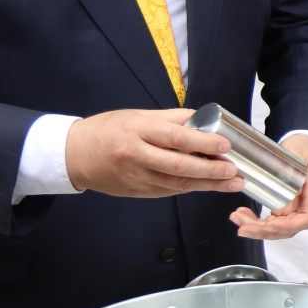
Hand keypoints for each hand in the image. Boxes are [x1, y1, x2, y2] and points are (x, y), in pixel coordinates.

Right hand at [65, 109, 243, 197]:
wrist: (74, 154)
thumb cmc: (108, 130)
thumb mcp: (139, 115)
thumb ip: (172, 119)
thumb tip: (205, 121)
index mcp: (139, 130)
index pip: (177, 138)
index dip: (204, 143)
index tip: (225, 145)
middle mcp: (137, 155)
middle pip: (179, 165)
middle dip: (211, 170)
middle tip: (234, 171)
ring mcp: (136, 177)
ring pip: (177, 183)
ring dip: (208, 184)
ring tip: (232, 182)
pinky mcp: (137, 191)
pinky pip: (168, 191)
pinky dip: (190, 188)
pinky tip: (209, 186)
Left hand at [229, 134, 307, 239]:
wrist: (304, 146)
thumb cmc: (305, 149)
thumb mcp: (302, 153)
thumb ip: (294, 170)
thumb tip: (283, 185)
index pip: (305, 219)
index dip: (287, 226)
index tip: (268, 223)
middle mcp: (305, 207)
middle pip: (287, 229)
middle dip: (263, 231)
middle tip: (242, 227)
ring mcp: (293, 209)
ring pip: (276, 228)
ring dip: (255, 228)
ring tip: (236, 217)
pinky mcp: (282, 207)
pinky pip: (269, 221)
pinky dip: (254, 221)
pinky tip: (242, 214)